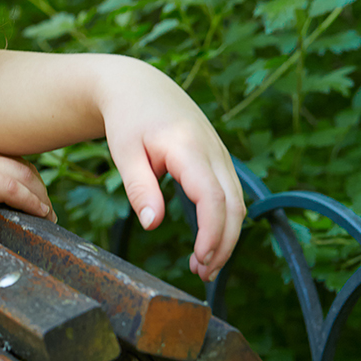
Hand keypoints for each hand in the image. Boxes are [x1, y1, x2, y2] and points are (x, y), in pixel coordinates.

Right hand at [0, 138, 54, 225]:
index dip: (25, 174)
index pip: (7, 154)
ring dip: (41, 198)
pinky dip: (30, 201)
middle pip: (21, 164)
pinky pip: (11, 188)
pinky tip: (39, 214)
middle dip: (39, 187)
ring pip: (23, 175)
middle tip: (47, 210)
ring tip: (47, 218)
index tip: (33, 193)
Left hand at [98, 63, 244, 281]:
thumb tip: (153, 224)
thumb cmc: (127, 119)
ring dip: (226, 237)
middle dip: (223, 244)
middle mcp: (213, 150)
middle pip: (233, 205)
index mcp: (189, 147)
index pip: (212, 197)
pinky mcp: (219, 160)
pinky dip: (224, 222)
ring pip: (237, 202)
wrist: (139, 87)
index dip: (212, 232)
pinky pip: (230, 195)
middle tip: (201, 273)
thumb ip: (139, 188)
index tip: (200, 259)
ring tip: (202, 267)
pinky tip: (206, 244)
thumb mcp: (124, 153)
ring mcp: (220, 154)